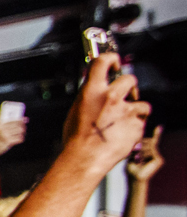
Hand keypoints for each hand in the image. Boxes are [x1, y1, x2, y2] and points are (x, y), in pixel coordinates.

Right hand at [0, 108, 26, 155]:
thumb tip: (0, 112)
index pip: (12, 119)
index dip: (20, 119)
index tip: (25, 119)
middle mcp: (1, 129)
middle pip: (18, 124)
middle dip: (22, 125)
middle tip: (24, 126)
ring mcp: (5, 135)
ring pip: (20, 131)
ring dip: (22, 132)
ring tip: (22, 132)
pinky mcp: (8, 142)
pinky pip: (19, 138)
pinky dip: (21, 138)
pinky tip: (19, 138)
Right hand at [62, 53, 149, 175]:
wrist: (85, 158)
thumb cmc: (76, 138)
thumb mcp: (75, 110)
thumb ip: (88, 96)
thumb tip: (95, 88)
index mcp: (92, 91)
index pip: (104, 61)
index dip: (111, 58)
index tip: (115, 62)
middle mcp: (112, 97)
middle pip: (129, 79)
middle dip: (128, 86)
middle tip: (124, 94)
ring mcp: (127, 111)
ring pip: (141, 103)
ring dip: (134, 109)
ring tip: (122, 121)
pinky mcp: (137, 125)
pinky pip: (141, 121)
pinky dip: (135, 126)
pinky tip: (123, 133)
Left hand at [128, 124, 164, 182]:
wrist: (134, 178)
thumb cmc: (131, 169)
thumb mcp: (132, 155)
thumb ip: (138, 147)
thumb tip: (140, 141)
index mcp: (149, 153)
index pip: (152, 141)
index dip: (156, 134)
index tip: (159, 127)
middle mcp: (155, 154)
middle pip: (150, 142)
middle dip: (141, 144)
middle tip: (134, 154)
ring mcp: (157, 157)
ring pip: (150, 146)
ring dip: (141, 150)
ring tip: (136, 159)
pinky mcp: (158, 160)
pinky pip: (151, 151)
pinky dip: (144, 154)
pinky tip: (140, 160)